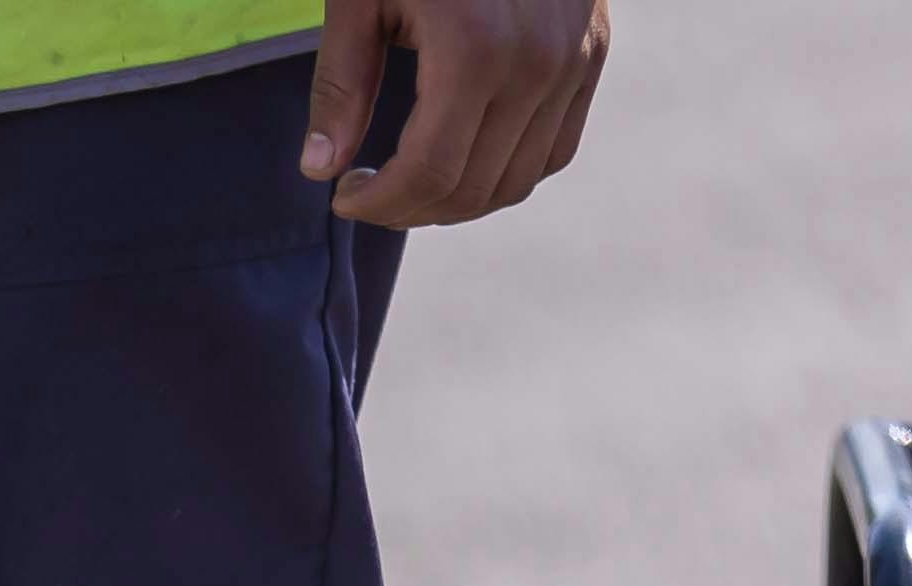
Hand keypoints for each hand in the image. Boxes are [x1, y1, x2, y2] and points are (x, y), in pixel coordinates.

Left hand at [301, 0, 608, 229]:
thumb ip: (341, 84)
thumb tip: (318, 170)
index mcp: (474, 51)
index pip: (427, 175)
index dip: (378, 206)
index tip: (343, 196)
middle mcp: (536, 64)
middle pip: (471, 190)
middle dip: (408, 209)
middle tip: (368, 192)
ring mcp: (574, 61)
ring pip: (517, 180)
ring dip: (457, 201)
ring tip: (410, 180)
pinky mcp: (593, 54)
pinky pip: (557, 149)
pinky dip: (508, 171)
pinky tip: (463, 156)